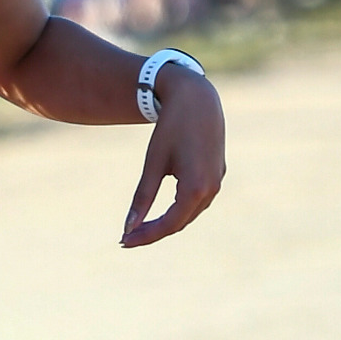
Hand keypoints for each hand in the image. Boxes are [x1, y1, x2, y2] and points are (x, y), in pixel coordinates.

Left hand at [122, 66, 226, 246]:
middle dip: (153, 231)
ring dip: (167, 222)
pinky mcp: (217, 173)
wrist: (197, 98)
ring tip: (141, 227)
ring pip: (190, 213)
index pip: (169, 224)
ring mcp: (217, 181)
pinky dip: (180, 209)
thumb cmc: (171, 128)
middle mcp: (211, 189)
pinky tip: (163, 211)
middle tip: (126, 237)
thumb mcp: (153, 163)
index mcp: (196, 188)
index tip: (123, 241)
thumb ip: (142, 197)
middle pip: (180, 222)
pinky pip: (198, 200)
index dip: (146, 235)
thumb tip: (129, 226)